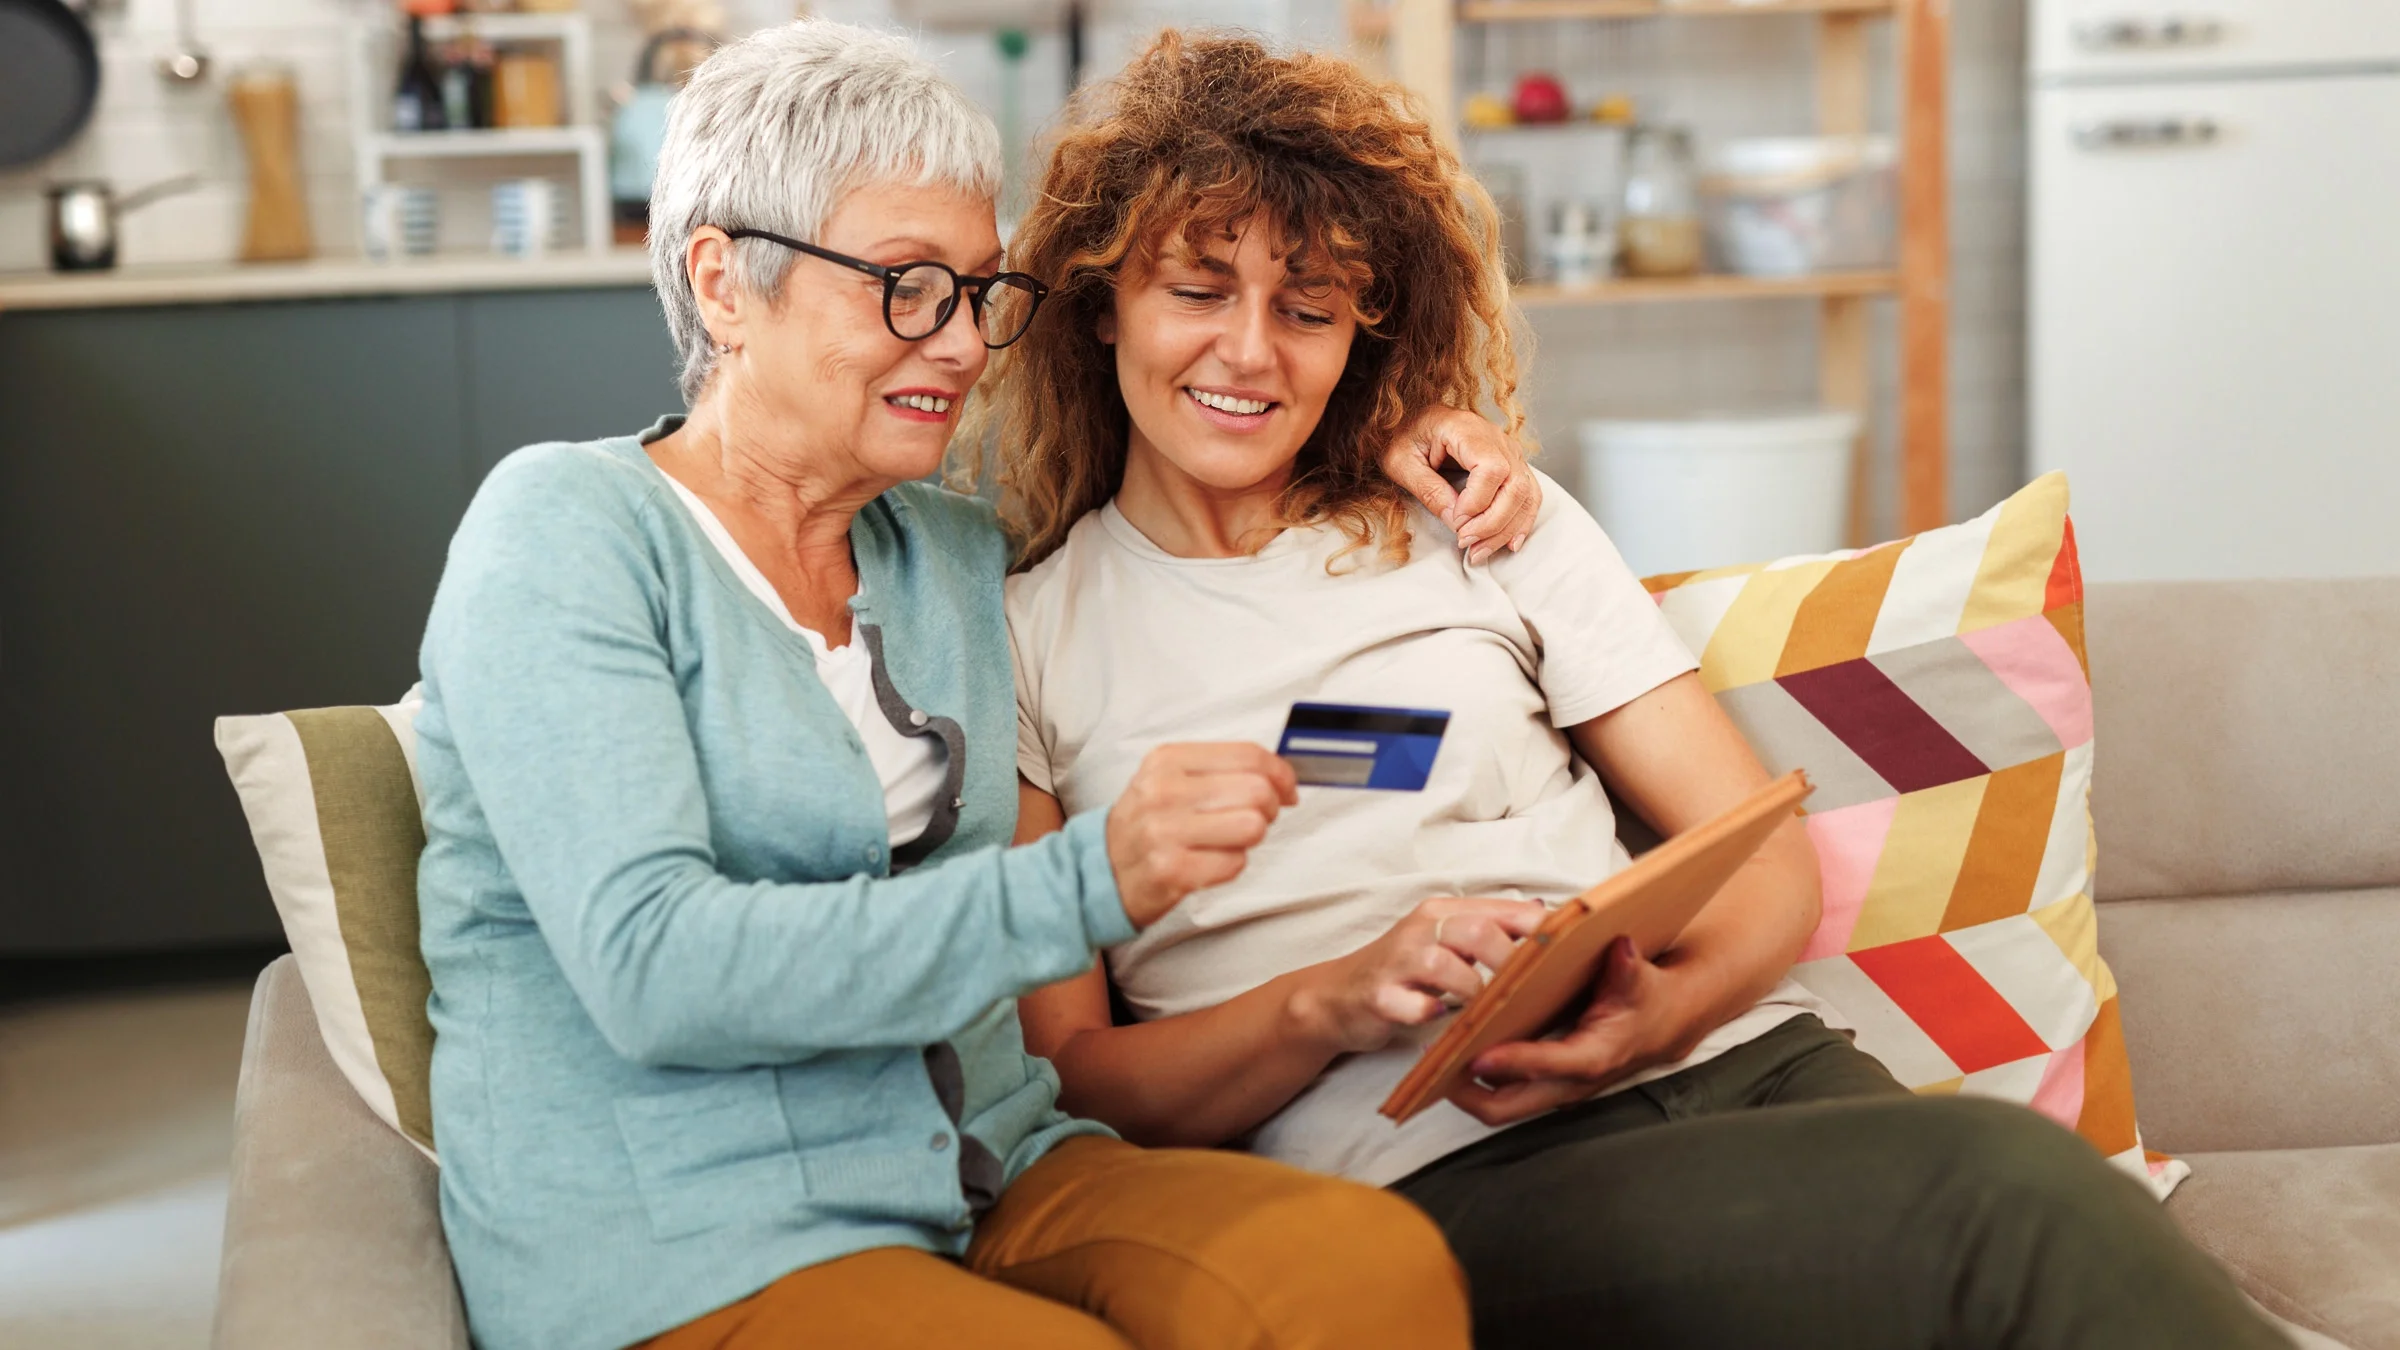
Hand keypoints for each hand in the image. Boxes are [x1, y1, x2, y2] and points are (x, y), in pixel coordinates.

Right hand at [1106, 744, 1298, 928]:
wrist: (1100, 870)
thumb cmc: (1146, 824)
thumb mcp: (1171, 779)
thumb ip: (1223, 770)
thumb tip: (1283, 777)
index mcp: (1168, 760)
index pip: (1248, 755)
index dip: (1281, 773)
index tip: (1287, 789)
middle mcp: (1164, 791)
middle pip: (1257, 790)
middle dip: (1268, 808)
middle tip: (1252, 818)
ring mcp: (1166, 832)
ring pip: (1252, 826)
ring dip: (1249, 839)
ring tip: (1225, 841)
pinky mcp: (1172, 871)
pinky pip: (1235, 863)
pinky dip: (1230, 865)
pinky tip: (1206, 861)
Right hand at [1291, 897, 1549, 1054]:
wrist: (1337, 997)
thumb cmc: (1403, 970)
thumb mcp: (1445, 940)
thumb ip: (1490, 929)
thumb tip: (1546, 913)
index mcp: (1444, 912)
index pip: (1503, 910)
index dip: (1539, 929)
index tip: (1566, 953)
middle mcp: (1422, 929)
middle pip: (1478, 931)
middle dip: (1510, 962)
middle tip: (1529, 989)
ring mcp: (1397, 961)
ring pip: (1444, 964)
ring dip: (1472, 989)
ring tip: (1483, 1007)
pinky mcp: (1379, 995)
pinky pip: (1413, 1004)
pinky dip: (1432, 1013)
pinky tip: (1441, 1018)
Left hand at [1378, 406, 1541, 564]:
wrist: (1411, 419)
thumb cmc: (1403, 436)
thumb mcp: (1401, 462)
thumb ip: (1429, 490)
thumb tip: (1455, 522)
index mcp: (1465, 428)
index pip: (1491, 468)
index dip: (1477, 502)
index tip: (1456, 521)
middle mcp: (1495, 437)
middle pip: (1514, 484)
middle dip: (1492, 523)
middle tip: (1465, 543)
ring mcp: (1507, 450)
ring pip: (1524, 494)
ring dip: (1506, 529)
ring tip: (1480, 552)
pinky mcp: (1511, 464)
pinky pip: (1528, 494)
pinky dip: (1521, 521)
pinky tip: (1510, 542)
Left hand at [1449, 937, 1703, 1126]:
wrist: (1659, 1025)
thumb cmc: (1647, 1000)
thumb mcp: (1642, 980)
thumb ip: (1629, 968)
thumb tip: (1622, 948)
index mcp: (1593, 1056)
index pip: (1548, 1066)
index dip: (1512, 1062)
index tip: (1475, 1052)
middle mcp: (1569, 1082)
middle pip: (1508, 1106)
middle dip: (1466, 1093)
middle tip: (1430, 1065)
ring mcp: (1553, 1087)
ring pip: (1498, 1105)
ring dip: (1463, 1089)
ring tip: (1431, 1060)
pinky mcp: (1543, 1084)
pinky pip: (1501, 1093)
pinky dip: (1474, 1080)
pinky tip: (1452, 1053)